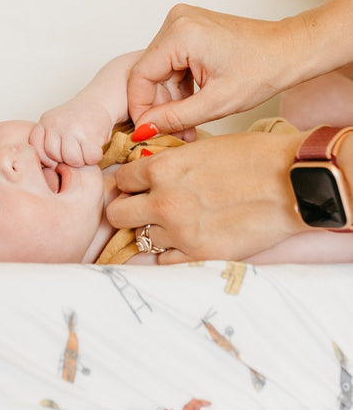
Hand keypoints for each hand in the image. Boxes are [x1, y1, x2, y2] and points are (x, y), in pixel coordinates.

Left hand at [29, 94, 110, 167]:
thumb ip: (48, 141)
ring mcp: (72, 128)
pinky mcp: (90, 134)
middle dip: (66, 159)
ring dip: (81, 160)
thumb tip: (48, 169)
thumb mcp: (56, 124)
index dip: (47, 159)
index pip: (37, 149)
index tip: (57, 158)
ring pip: (72, 159)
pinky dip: (94, 157)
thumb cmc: (76, 120)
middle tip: (76, 150)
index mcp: (45, 121)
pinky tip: (95, 148)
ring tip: (85, 149)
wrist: (98, 101)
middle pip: (54, 156)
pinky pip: (90, 158)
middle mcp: (56, 124)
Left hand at [105, 131, 307, 262]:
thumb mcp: (198, 149)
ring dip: (153, 230)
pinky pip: (164, 260)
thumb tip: (144, 172)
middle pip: (116, 214)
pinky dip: (171, 251)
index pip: (120, 180)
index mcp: (162, 169)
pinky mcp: (200, 255)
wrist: (292, 183)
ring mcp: (180, 232)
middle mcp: (164, 202)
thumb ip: (167, 163)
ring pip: (141, 238)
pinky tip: (187, 238)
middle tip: (143, 207)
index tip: (138, 185)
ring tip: (176, 221)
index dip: (129, 182)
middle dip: (127, 209)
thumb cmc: (252, 158)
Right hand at [127, 5, 302, 134]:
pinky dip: (177, 85)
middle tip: (170, 132)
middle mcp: (176, 21)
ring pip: (158, 69)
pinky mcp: (188, 28)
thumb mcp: (217, 103)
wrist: (291, 49)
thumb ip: (174, 118)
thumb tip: (143, 130)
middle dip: (157, 105)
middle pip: (148, 72)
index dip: (140, 107)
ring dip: (168, 98)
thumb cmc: (264, 69)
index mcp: (180, 34)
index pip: (140, 76)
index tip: (145, 131)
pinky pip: (170, 62)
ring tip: (184, 123)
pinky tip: (189, 104)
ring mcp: (181, 22)